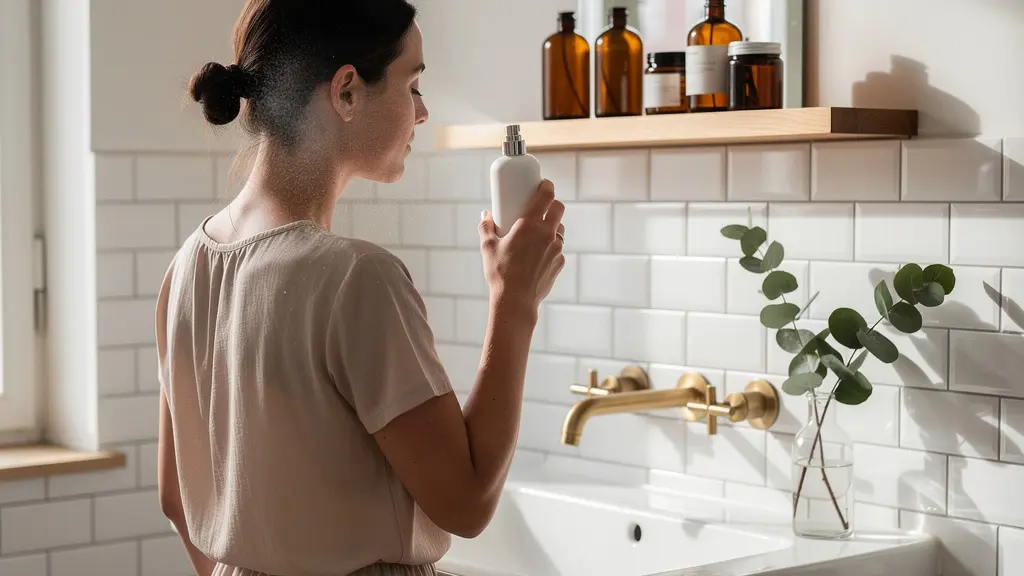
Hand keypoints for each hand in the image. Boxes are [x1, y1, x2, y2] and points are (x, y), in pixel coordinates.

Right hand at [478, 179, 564, 309]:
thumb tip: (485, 214)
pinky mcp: (559, 263)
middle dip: (552, 203)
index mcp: (529, 225)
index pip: (546, 196)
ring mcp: (556, 249)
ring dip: (552, 225)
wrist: (515, 301)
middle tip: (541, 205)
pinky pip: (558, 248)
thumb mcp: (488, 247)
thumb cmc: (499, 274)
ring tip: (539, 231)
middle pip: (558, 208)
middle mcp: (547, 234)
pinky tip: (538, 253)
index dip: (547, 186)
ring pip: (560, 228)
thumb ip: (485, 227)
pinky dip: (550, 246)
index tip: (543, 184)